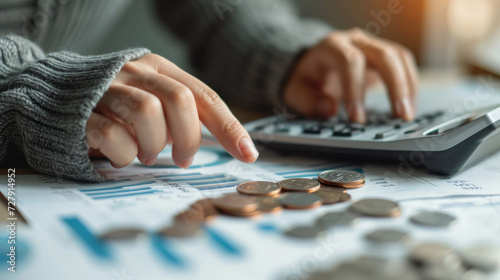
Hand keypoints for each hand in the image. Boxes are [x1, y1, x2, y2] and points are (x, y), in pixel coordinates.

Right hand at [86, 54, 258, 167]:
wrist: (56, 96)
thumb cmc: (115, 104)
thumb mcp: (152, 98)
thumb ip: (181, 113)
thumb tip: (223, 142)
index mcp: (159, 68)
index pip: (204, 95)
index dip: (229, 126)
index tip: (248, 154)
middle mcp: (136, 72)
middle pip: (179, 100)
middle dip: (188, 137)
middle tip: (183, 158)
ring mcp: (108, 89)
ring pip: (147, 112)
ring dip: (154, 144)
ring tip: (147, 154)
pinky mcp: (83, 112)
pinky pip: (113, 134)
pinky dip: (124, 153)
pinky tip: (122, 155)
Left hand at [283, 28, 418, 122]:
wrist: (312, 63)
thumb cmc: (306, 77)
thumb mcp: (295, 91)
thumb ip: (308, 101)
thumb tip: (331, 109)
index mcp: (332, 47)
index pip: (349, 62)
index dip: (356, 90)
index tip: (357, 118)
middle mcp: (356, 41)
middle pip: (384, 55)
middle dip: (395, 86)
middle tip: (399, 115)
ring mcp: (372, 46)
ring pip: (400, 57)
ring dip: (408, 86)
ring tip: (407, 114)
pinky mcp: (384, 56)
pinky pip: (404, 64)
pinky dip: (410, 85)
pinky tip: (408, 106)